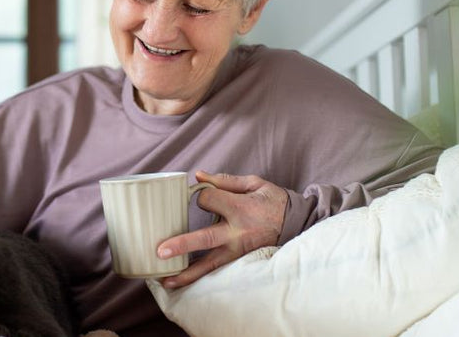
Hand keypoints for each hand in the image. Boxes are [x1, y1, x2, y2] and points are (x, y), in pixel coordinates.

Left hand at [156, 171, 287, 288]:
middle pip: (205, 239)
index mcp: (241, 208)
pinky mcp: (240, 260)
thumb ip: (224, 181)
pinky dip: (199, 278)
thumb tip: (197, 176)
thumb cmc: (273, 201)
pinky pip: (217, 271)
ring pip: (210, 264)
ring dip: (187, 273)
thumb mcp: (254, 184)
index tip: (201, 195)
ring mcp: (239, 250)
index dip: (199, 196)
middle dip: (182, 245)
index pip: (207, 202)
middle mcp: (238, 232)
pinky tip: (180, 283)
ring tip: (165, 280)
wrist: (297, 223)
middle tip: (161, 251)